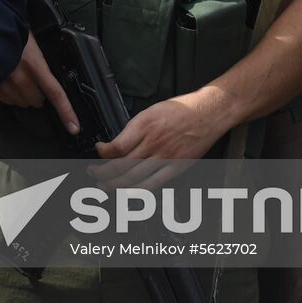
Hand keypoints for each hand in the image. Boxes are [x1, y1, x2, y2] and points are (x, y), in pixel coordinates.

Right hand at [0, 34, 79, 134]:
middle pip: (36, 100)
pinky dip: (9, 93)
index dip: (66, 112)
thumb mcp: (34, 43)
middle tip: (32, 78)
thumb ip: (41, 62)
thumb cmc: (13, 30)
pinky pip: (6, 99)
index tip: (74, 127)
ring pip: (21, 102)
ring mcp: (4, 83)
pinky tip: (6, 79)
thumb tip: (48, 77)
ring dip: (22, 94)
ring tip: (17, 76)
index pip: (55, 93)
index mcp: (35, 65)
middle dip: (38, 93)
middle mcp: (20, 77)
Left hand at [89, 92, 226, 187]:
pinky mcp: (176, 168)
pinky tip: (128, 192)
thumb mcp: (150, 111)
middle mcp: (153, 143)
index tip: (99, 151)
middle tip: (93, 174)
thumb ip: (134, 128)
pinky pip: (153, 184)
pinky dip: (137, 191)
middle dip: (103, 173)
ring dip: (115, 185)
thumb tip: (118, 144)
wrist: (207, 114)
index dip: (103, 152)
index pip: (117, 146)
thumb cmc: (181, 110)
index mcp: (144, 125)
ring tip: (104, 187)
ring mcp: (165, 157)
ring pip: (134, 178)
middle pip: (122, 165)